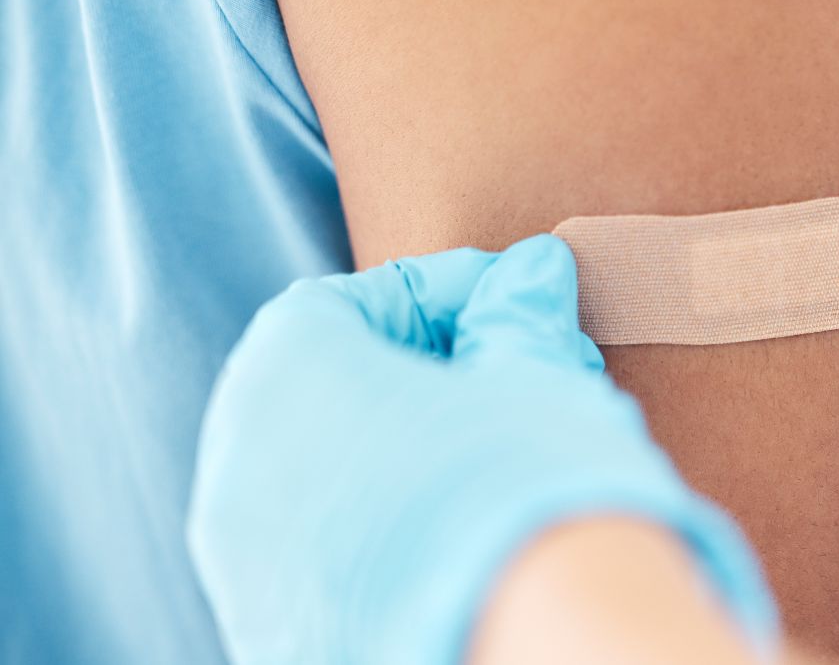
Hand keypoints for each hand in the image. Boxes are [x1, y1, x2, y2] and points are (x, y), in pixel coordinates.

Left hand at [188, 236, 773, 664]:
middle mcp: (238, 466)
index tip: (512, 304)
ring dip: (405, 454)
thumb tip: (530, 273)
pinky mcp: (275, 634)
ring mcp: (245, 565)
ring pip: (325, 478)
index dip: (443, 292)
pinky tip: (467, 538)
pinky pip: (325, 558)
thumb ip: (519, 314)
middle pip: (328, 388)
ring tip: (499, 462)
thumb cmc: (529, 490)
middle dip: (424, 374)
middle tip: (513, 380)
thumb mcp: (534, 375)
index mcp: (284, 374)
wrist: (538, 648)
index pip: (349, 300)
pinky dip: (386, 533)